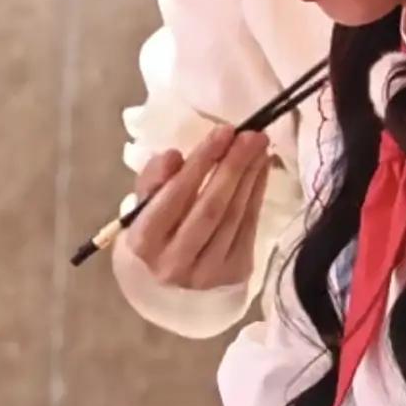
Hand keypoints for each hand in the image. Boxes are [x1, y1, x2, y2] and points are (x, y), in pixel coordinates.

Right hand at [115, 127, 270, 290]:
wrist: (174, 271)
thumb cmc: (158, 227)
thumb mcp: (146, 199)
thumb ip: (155, 177)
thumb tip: (174, 157)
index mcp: (144, 241)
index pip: (175, 197)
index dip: (201, 163)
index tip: (223, 132)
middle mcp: (174, 262)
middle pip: (210, 208)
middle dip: (233, 167)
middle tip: (250, 135)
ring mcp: (207, 273)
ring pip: (234, 216)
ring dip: (250, 176)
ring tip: (259, 146)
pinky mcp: (234, 273)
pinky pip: (250, 226)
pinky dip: (258, 193)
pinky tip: (261, 169)